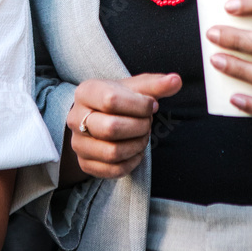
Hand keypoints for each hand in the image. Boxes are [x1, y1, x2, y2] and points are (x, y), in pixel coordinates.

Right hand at [65, 72, 181, 178]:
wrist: (100, 116)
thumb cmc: (120, 99)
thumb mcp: (136, 87)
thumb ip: (156, 84)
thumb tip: (176, 80)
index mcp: (86, 92)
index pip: (111, 100)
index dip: (139, 105)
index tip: (151, 105)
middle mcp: (75, 118)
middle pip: (111, 128)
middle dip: (139, 126)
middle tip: (148, 122)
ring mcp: (78, 143)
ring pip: (112, 152)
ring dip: (137, 145)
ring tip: (143, 135)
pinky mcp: (84, 164)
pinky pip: (113, 170)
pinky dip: (132, 162)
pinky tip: (136, 151)